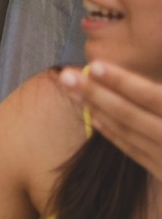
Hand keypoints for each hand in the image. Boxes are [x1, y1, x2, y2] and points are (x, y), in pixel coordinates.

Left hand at [61, 61, 161, 179]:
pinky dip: (114, 135)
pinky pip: (136, 153)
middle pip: (133, 116)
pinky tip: (94, 119)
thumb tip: (151, 82)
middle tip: (66, 75)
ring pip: (130, 133)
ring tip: (73, 90)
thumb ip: (161, 99)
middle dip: (97, 94)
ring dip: (99, 111)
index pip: (155, 99)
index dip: (125, 82)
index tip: (95, 66)